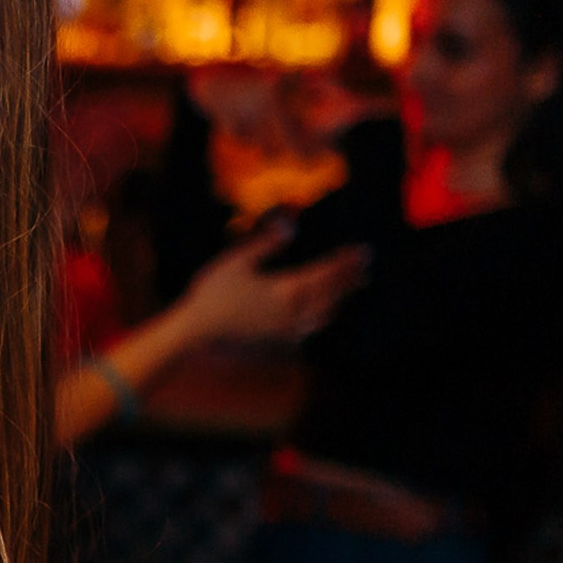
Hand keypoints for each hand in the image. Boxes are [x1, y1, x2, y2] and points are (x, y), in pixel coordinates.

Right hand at [169, 223, 368, 346]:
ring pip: (325, 312)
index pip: (327, 272)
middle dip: (349, 278)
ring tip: (350, 288)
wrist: (198, 332)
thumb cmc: (214, 293)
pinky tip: (323, 312)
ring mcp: (288, 328)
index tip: (364, 251)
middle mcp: (295, 311)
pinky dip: (324, 315)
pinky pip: (311, 327)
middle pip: (332, 293)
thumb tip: (292, 223)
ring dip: (341, 298)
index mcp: (287, 289)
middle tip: (365, 268)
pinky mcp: (279, 339)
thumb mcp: (237, 260)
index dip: (347, 261)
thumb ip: (267, 242)